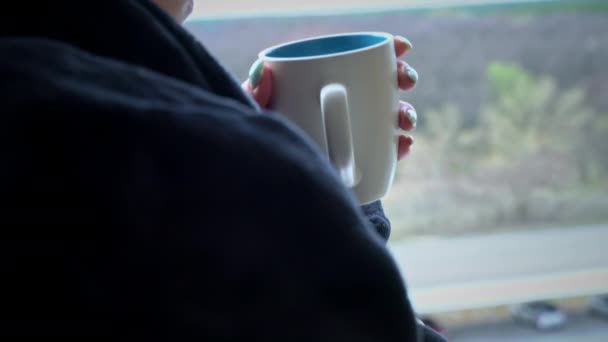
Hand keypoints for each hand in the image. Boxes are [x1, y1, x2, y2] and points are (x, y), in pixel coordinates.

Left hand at [242, 35, 417, 160]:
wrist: (271, 184)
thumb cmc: (262, 139)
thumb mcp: (257, 115)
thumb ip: (256, 95)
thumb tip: (262, 72)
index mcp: (323, 83)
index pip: (357, 59)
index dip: (385, 50)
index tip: (402, 48)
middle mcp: (342, 104)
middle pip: (380, 85)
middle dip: (402, 79)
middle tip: (406, 82)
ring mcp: (353, 132)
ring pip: (389, 117)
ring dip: (405, 113)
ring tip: (404, 121)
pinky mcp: (361, 161)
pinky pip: (386, 151)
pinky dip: (399, 147)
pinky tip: (403, 145)